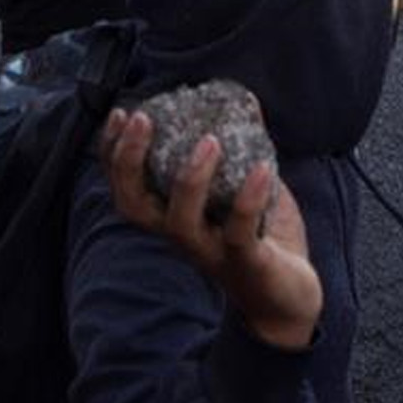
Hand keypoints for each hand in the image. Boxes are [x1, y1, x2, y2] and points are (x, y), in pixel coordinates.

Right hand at [103, 110, 322, 351]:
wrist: (289, 300)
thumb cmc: (261, 240)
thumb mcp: (244, 189)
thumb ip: (241, 151)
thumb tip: (245, 102)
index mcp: (172, 217)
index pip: (126, 187)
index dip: (113, 153)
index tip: (120, 114)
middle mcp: (182, 236)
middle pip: (133, 205)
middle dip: (129, 161)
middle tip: (143, 119)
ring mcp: (210, 252)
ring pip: (180, 221)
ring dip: (190, 178)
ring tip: (209, 140)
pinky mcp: (245, 263)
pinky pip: (240, 232)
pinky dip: (248, 199)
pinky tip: (262, 168)